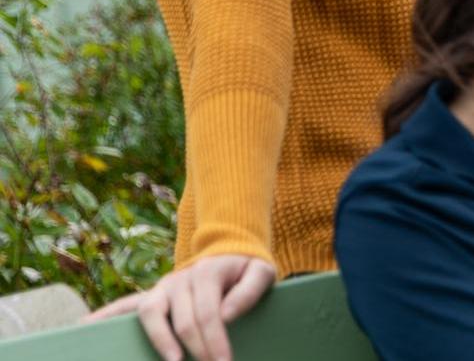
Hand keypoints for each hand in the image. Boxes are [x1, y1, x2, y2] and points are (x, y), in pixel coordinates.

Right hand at [86, 254, 275, 360]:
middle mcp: (179, 280)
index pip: (209, 314)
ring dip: (159, 341)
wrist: (229, 250)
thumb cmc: (246, 268)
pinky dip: (103, 316)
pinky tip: (85, 327)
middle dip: (196, 350)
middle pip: (183, 321)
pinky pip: (124, 306)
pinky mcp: (151, 296)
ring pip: (151, 314)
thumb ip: (250, 291)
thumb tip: (226, 315)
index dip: (215, 341)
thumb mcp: (262, 272)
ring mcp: (162, 288)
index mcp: (207, 273)